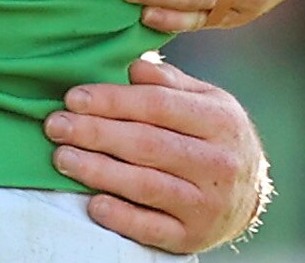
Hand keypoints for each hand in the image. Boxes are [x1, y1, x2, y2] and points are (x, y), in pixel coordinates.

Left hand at [47, 55, 267, 252]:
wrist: (249, 197)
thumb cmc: (215, 138)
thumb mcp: (206, 101)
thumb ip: (170, 82)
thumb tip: (134, 66)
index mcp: (219, 120)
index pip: (158, 105)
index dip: (112, 100)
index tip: (73, 97)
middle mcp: (216, 163)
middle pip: (146, 144)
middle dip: (95, 133)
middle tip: (55, 125)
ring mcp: (206, 204)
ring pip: (145, 185)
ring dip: (98, 171)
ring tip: (62, 157)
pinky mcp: (191, 237)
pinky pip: (151, 228)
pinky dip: (120, 216)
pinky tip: (93, 203)